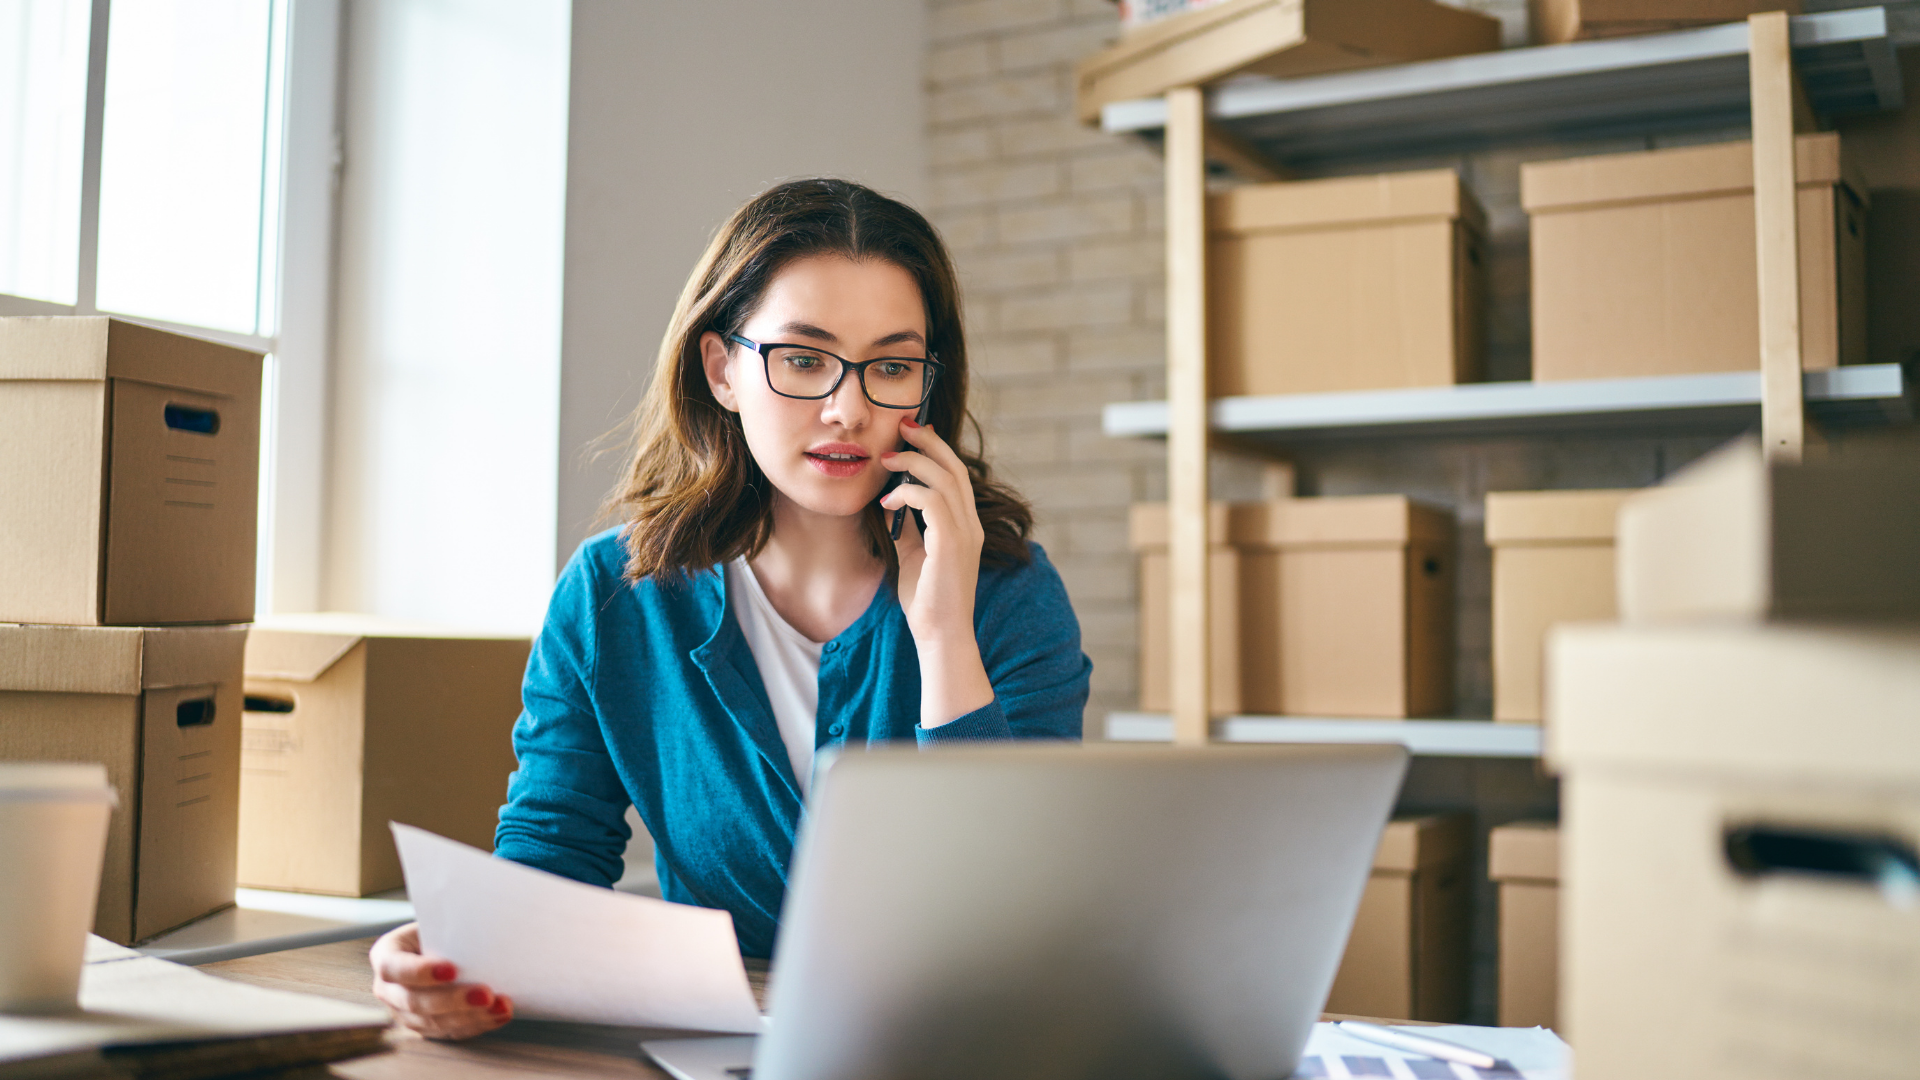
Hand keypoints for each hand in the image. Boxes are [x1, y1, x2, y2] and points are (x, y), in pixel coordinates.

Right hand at [369, 922, 512, 1039]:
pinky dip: (476, 1025)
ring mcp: (403, 1012)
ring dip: (470, 1017)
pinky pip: (448, 1032)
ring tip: (499, 1007)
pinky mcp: (424, 1027)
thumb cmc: (441, 930)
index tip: (452, 970)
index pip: (393, 967)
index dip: (420, 972)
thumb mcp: (439, 923)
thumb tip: (481, 936)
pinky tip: (497, 1015)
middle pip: (414, 1001)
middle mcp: (388, 988)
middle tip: (486, 994)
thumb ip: (450, 931)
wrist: (442, 943)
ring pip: (432, 1022)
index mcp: (386, 955)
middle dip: (453, 1000)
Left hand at [879, 418, 993, 726]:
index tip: (911, 435)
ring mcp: (966, 533)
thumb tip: (891, 503)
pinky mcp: (953, 543)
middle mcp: (971, 524)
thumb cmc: (926, 602)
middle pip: (954, 467)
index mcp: (965, 525)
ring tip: (887, 460)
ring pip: (945, 478)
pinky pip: (932, 501)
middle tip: (902, 425)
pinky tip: (888, 503)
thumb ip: (908, 528)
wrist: (941, 636)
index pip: (955, 476)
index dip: (935, 450)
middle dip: (927, 442)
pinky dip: (908, 493)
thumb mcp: (913, 554)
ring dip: (913, 463)